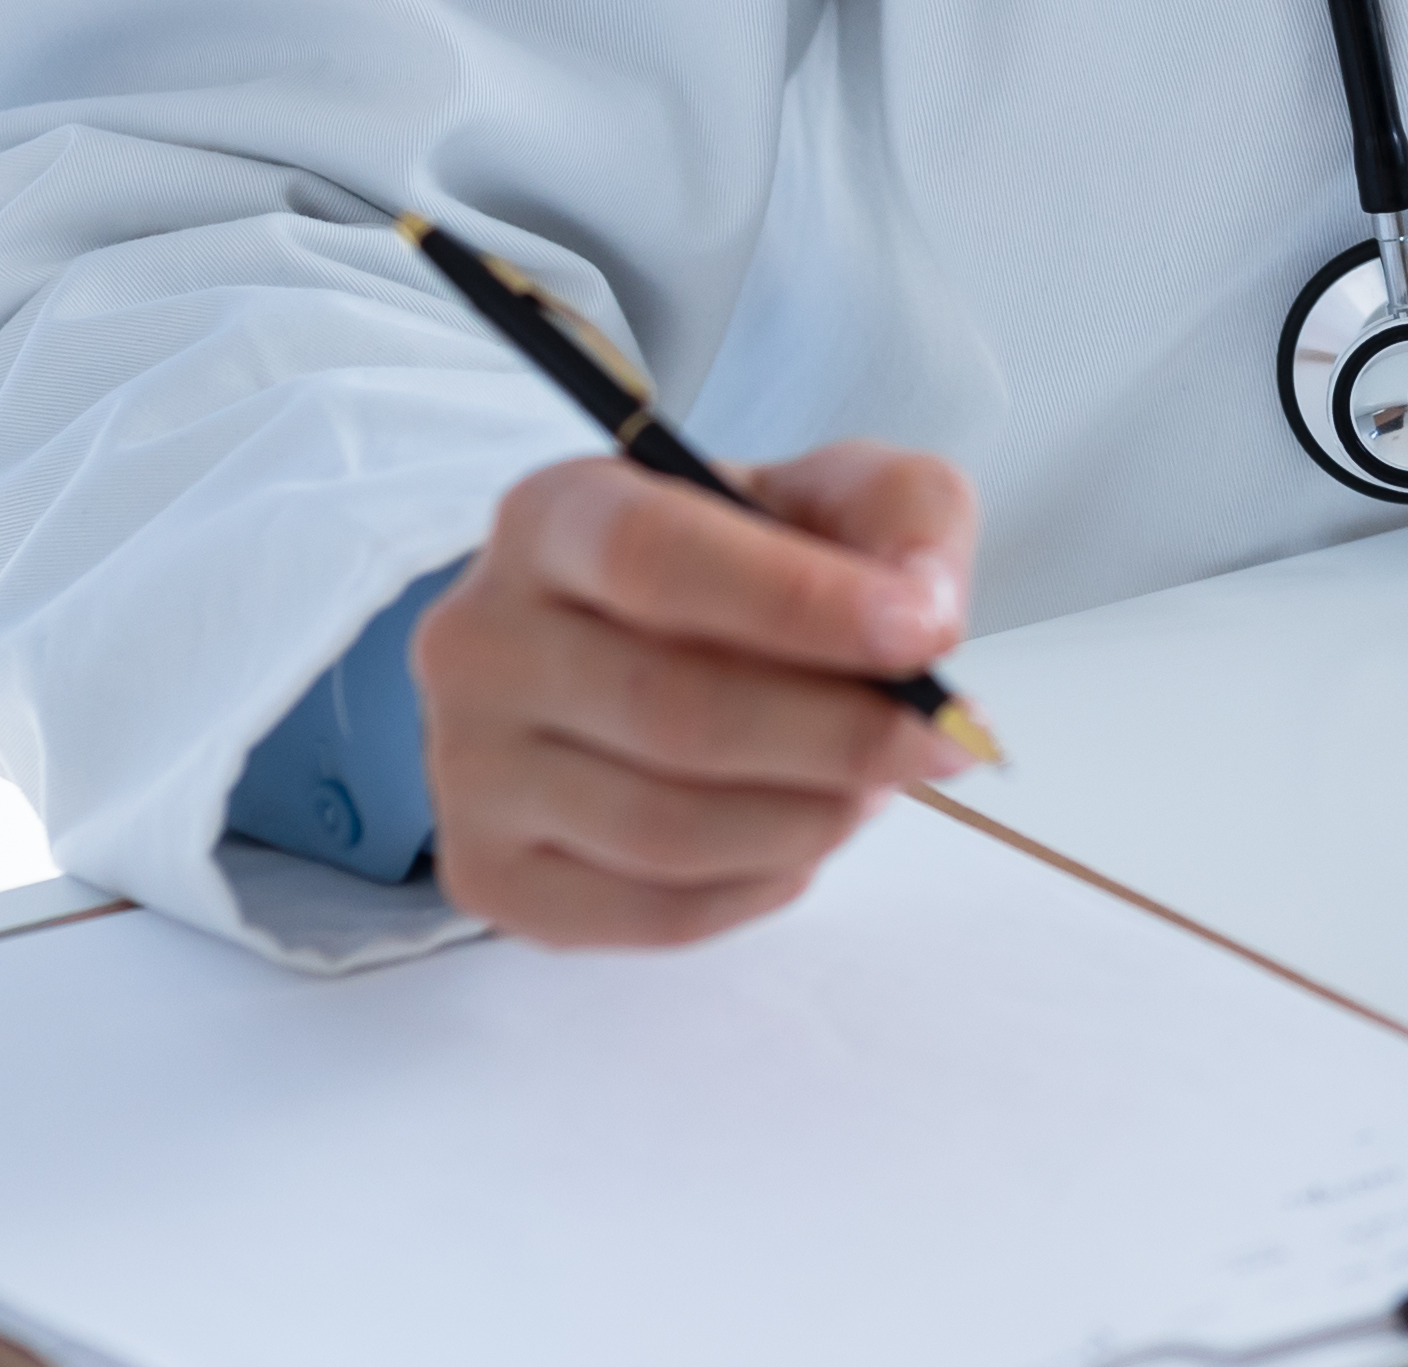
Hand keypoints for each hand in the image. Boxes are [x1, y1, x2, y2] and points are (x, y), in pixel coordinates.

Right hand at [411, 443, 986, 946]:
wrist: (642, 640)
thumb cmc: (749, 562)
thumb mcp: (841, 494)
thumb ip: (905, 520)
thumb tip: (924, 617)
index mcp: (553, 514)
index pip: (655, 558)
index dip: (799, 604)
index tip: (924, 636)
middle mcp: (478, 637)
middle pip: (669, 710)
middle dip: (839, 736)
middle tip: (941, 739)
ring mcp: (466, 766)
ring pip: (663, 828)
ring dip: (809, 818)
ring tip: (873, 786)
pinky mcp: (487, 873)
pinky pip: (646, 912)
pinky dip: (758, 886)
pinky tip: (799, 840)